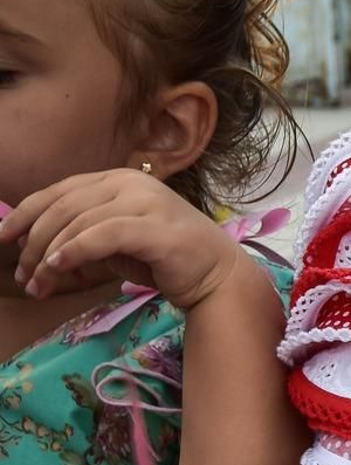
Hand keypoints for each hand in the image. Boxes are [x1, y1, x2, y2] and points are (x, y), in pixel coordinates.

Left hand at [0, 169, 241, 312]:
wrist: (216, 274)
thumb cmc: (165, 259)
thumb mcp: (114, 243)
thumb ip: (81, 238)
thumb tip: (37, 253)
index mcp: (118, 180)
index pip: (59, 191)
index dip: (25, 213)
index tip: (2, 238)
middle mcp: (130, 183)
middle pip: (63, 207)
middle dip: (33, 243)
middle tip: (22, 275)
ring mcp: (145, 202)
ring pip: (78, 222)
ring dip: (48, 256)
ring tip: (38, 285)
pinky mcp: (155, 227)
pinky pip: (102, 235)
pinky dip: (74, 251)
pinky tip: (58, 268)